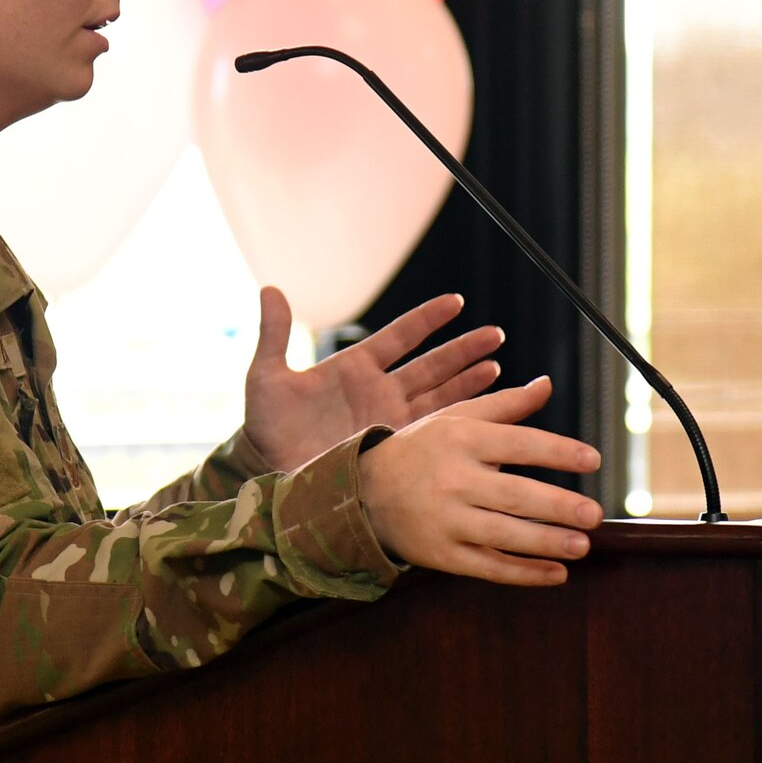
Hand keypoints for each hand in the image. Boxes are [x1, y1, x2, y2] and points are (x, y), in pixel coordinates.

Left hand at [243, 287, 502, 471]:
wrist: (270, 474)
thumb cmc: (265, 426)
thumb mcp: (266, 378)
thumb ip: (273, 334)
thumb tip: (269, 288)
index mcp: (354, 368)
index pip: (400, 336)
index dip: (427, 319)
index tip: (455, 302)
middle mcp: (378, 391)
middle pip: (431, 364)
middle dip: (463, 349)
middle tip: (495, 334)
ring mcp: (389, 420)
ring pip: (440, 396)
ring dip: (468, 381)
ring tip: (496, 367)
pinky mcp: (395, 449)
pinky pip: (433, 431)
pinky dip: (459, 421)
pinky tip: (483, 412)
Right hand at [357, 378, 602, 586]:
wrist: (363, 492)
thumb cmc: (421, 450)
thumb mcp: (455, 419)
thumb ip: (505, 404)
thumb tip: (547, 384)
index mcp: (461, 440)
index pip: (517, 443)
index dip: (557, 451)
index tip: (593, 460)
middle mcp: (454, 480)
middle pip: (513, 495)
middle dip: (557, 506)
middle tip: (594, 514)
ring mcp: (446, 520)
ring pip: (503, 535)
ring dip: (546, 542)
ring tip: (583, 545)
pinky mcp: (442, 554)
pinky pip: (488, 567)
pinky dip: (523, 573)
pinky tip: (556, 574)